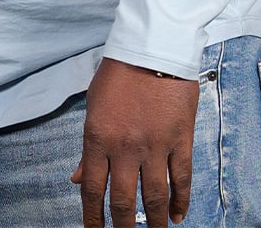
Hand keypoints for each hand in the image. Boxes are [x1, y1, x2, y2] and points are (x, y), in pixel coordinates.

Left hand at [72, 58, 197, 227]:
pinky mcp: (180, 141)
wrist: (151, 51)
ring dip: (155, 220)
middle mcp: (124, 147)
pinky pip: (182, 179)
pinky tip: (178, 215)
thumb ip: (88, 150)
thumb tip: (79, 179)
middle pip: (123, 199)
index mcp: (96, 139)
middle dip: (123, 226)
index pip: (92, 189)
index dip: (93, 217)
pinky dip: (181, 200)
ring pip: (155, 195)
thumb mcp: (92, 109)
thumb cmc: (117, 76)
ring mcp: (155, 146)